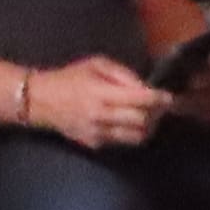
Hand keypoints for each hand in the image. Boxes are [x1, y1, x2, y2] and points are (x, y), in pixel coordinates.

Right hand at [23, 55, 171, 148]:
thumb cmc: (69, 78)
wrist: (40, 101)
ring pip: (137, 136)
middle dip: (157, 113)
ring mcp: (99, 134)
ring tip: (149, 116)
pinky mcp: (95, 144)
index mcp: (101, 93)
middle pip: (142, 120)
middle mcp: (102, 116)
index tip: (169, 96)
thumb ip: (122, 74)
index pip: (140, 100)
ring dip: (148, 127)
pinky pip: (123, 141)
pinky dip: (132, 132)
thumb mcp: (95, 64)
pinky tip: (130, 122)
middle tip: (162, 106)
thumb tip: (145, 87)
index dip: (159, 99)